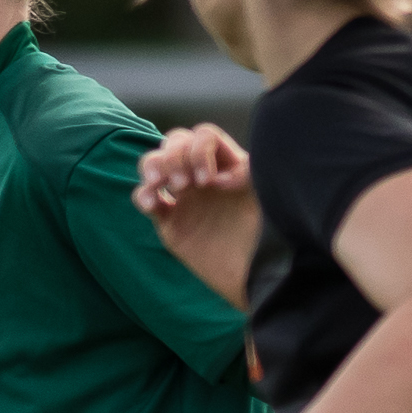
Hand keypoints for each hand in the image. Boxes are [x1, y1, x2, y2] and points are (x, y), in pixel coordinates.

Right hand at [133, 124, 257, 306]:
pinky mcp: (169, 220)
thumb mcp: (268, 198)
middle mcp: (204, 174)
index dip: (202, 151)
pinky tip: (151, 204)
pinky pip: (145, 198)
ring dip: (153, 166)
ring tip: (160, 184)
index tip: (214, 184)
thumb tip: (223, 177)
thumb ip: (252, 176)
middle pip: (176, 141)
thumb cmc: (269, 236)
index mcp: (228, 163)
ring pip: (155, 162)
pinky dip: (142, 195)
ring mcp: (184, 196)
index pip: (204, 136)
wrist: (256, 276)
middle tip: (187, 185)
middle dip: (176, 156)